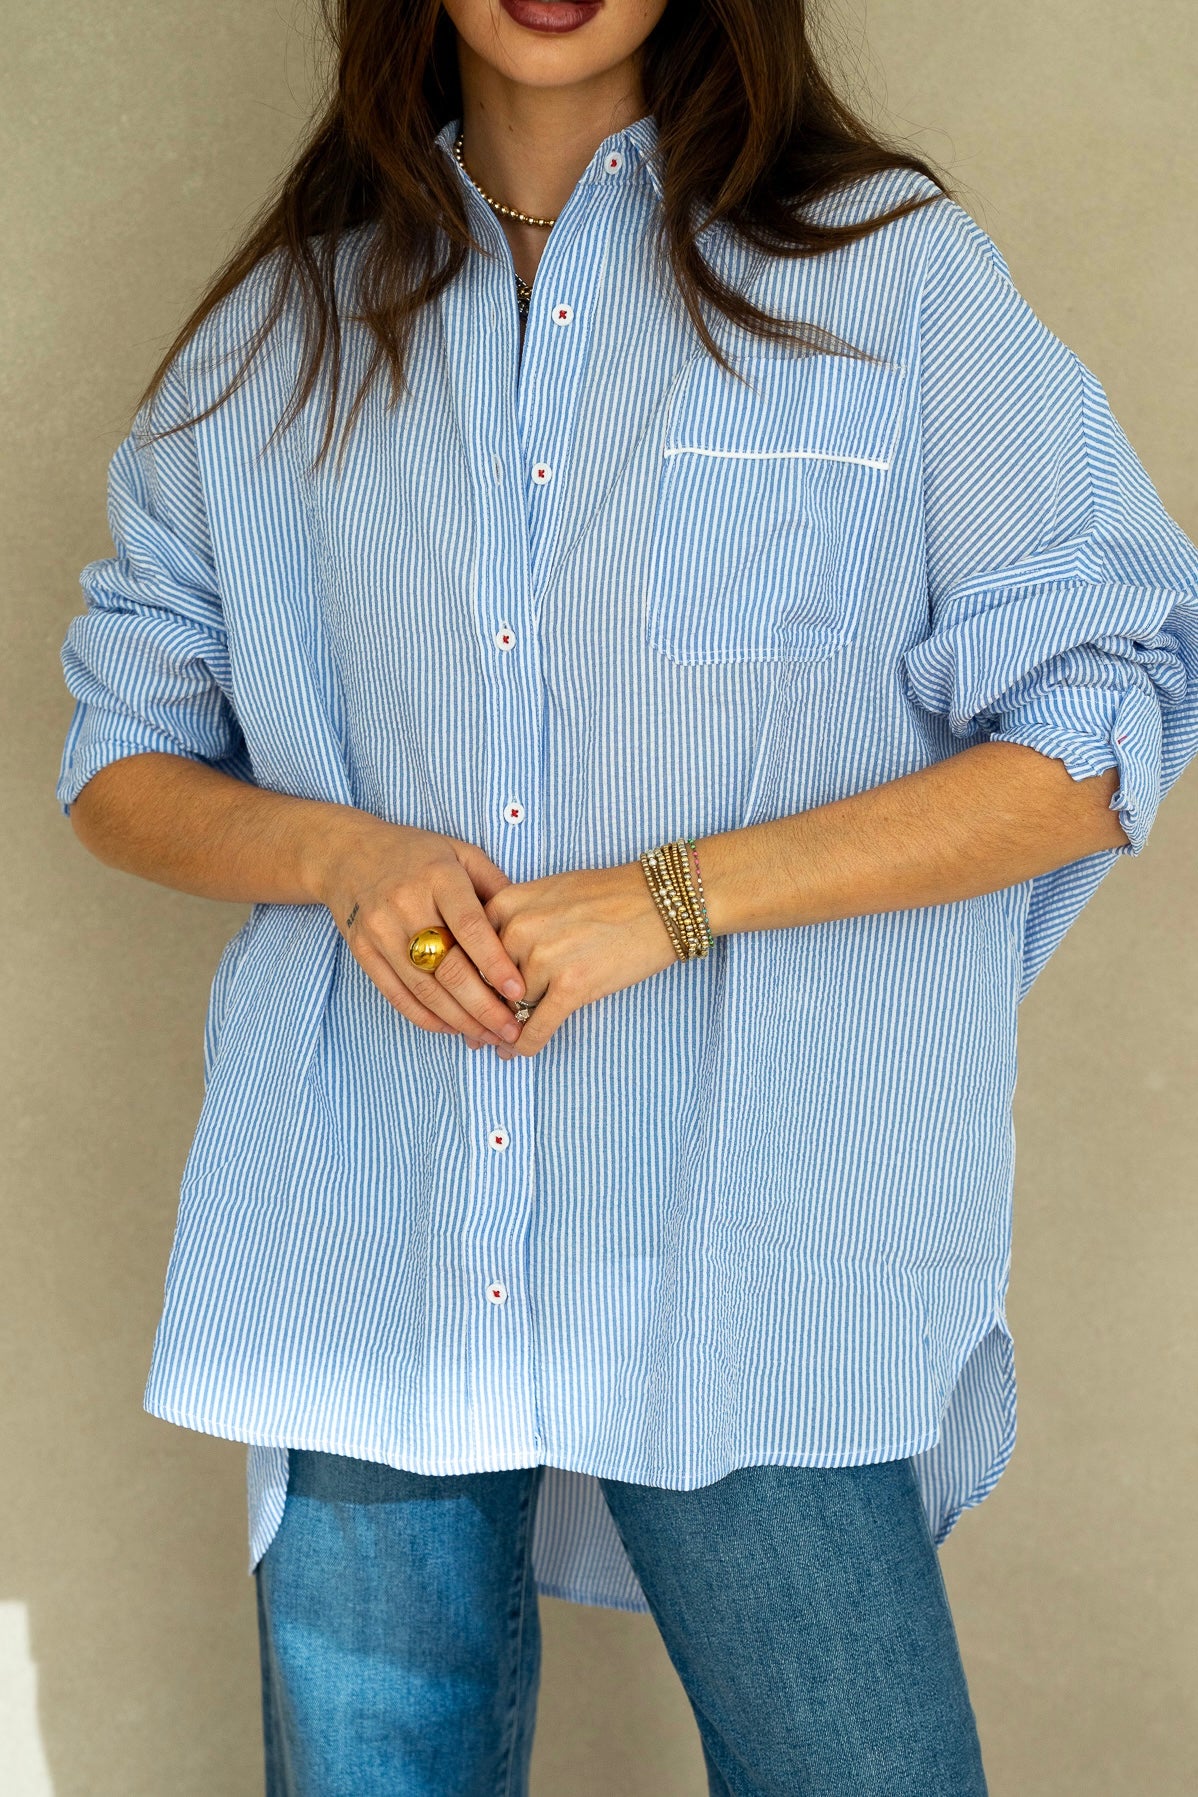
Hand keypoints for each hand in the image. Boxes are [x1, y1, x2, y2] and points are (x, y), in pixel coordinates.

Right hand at [316, 817, 527, 1048]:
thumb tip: (526, 929)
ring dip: (461, 1020)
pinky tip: (454, 1027)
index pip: (470, 928)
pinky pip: (397, 995)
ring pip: (424, 990)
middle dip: (484, 1007)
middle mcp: (406, 905)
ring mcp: (380, 931)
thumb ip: (495, 886)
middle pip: (448, 968)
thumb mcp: (461, 853)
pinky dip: (427, 1018)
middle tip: (512, 1030)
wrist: (348, 854)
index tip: (519, 992)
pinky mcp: (363, 951)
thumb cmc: (418, 854)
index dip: (496, 964)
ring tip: (489, 1036)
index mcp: (438, 877)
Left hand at [483, 860, 678, 1056]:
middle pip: (487, 982)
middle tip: (476, 1032)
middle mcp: (519, 929)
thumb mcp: (546, 890)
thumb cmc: (607, 894)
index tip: (463, 998)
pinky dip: (526, 1045)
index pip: (471, 951)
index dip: (467, 979)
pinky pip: (537, 1026)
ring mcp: (545, 959)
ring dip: (507, 1029)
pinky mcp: (572, 986)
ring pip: (511, 1007)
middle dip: (484, 1009)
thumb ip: (512, 918)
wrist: (659, 901)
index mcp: (507, 903)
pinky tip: (521, 1052)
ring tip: (502, 1044)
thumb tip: (490, 960)